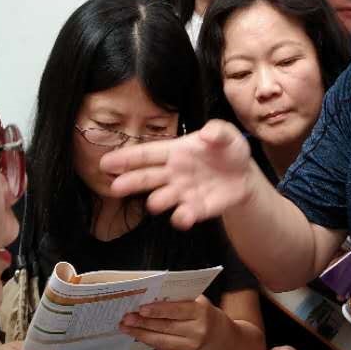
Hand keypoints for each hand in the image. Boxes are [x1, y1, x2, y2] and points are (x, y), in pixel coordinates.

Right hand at [101, 120, 254, 228]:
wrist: (244, 175)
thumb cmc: (228, 150)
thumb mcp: (227, 135)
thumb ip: (218, 131)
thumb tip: (206, 134)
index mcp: (175, 152)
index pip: (147, 154)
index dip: (127, 158)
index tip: (106, 162)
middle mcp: (173, 173)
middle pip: (147, 178)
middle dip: (131, 182)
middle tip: (115, 188)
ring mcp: (183, 192)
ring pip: (163, 198)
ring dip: (157, 201)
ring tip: (154, 203)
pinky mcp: (196, 209)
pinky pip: (185, 215)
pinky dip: (182, 218)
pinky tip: (182, 217)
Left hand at [120, 296, 216, 349]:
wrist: (216, 332)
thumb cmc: (199, 311)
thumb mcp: (194, 300)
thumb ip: (176, 299)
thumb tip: (149, 299)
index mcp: (200, 311)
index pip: (177, 310)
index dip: (158, 310)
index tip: (141, 309)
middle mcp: (198, 330)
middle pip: (166, 327)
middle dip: (143, 323)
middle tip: (126, 319)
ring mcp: (192, 345)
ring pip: (162, 341)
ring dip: (141, 334)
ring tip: (126, 328)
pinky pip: (163, 349)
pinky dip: (149, 342)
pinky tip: (138, 336)